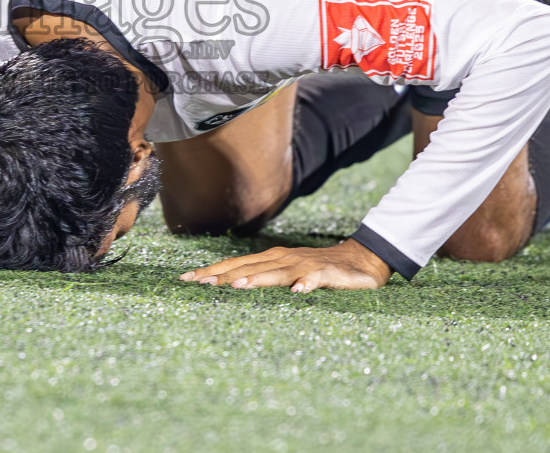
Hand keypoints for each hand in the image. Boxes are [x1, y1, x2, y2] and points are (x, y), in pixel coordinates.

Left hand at [179, 239, 392, 291]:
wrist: (363, 260)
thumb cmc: (321, 270)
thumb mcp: (289, 274)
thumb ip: (267, 279)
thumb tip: (233, 287)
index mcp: (273, 259)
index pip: (236, 265)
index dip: (212, 271)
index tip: (186, 279)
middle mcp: (284, 259)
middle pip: (249, 266)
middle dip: (223, 274)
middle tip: (198, 282)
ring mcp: (305, 265)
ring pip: (277, 272)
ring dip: (258, 278)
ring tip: (237, 286)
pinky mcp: (327, 273)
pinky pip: (315, 279)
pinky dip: (306, 284)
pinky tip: (298, 292)